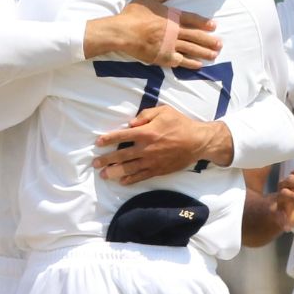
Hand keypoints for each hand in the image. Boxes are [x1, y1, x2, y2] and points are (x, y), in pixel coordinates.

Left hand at [94, 104, 228, 183]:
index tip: (98, 142)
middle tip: (95, 163)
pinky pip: (142, 176)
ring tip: (104, 175)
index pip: (122, 136)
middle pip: (122, 155)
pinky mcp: (159, 170)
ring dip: (115, 172)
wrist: (198, 142)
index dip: (109, 139)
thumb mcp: (164, 111)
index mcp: (147, 133)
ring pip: (129, 169)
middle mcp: (147, 149)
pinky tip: (122, 182)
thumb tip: (130, 124)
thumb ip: (145, 115)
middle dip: (107, 159)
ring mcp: (152, 161)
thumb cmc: (181, 124)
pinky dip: (131, 180)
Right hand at [113, 0, 220, 68]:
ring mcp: (170, 45)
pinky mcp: (164, 57)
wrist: (123, 32)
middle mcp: (174, 31)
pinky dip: (191, 63)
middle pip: (196, 36)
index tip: (213, 26)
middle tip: (220, 44)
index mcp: (172, 17)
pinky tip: (199, 65)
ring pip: (192, 49)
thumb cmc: (133, 14)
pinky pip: (181, 61)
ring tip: (214, 55)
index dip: (204, 22)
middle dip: (209, 40)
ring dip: (204, 52)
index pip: (192, 19)